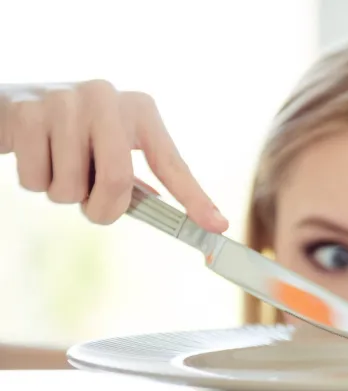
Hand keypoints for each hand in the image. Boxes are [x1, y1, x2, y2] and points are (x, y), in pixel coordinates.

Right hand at [0, 80, 227, 231]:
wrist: (13, 105)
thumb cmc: (77, 137)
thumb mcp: (112, 148)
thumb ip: (137, 181)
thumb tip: (170, 218)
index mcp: (140, 109)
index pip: (171, 163)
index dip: (195, 198)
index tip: (218, 226)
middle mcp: (108, 98)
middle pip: (118, 181)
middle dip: (104, 208)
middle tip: (92, 205)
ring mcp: (65, 102)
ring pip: (70, 187)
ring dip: (63, 194)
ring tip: (58, 165)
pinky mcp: (27, 113)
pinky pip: (36, 180)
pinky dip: (35, 182)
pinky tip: (34, 155)